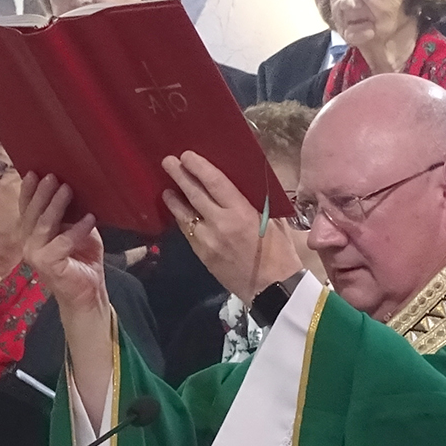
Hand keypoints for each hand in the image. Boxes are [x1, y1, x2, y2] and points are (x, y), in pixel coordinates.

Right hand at [19, 175, 109, 318]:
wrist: (88, 290)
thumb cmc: (81, 257)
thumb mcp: (75, 228)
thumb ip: (68, 212)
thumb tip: (71, 185)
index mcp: (31, 232)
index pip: (26, 208)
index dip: (29, 191)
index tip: (33, 172)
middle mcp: (28, 243)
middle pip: (32, 214)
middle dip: (42, 194)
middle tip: (52, 176)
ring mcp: (35, 255)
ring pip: (44, 225)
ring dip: (56, 206)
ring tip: (68, 189)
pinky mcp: (48, 265)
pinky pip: (62, 242)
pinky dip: (77, 229)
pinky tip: (90, 218)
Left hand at [161, 151, 301, 302]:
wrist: (272, 289)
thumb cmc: (279, 253)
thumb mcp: (273, 221)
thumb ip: (256, 202)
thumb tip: (243, 185)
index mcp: (241, 212)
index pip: (214, 183)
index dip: (198, 167)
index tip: (186, 156)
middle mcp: (220, 223)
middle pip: (194, 194)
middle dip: (179, 176)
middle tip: (167, 162)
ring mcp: (208, 240)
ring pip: (185, 214)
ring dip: (174, 199)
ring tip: (166, 188)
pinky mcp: (202, 255)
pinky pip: (187, 232)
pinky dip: (181, 219)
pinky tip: (178, 212)